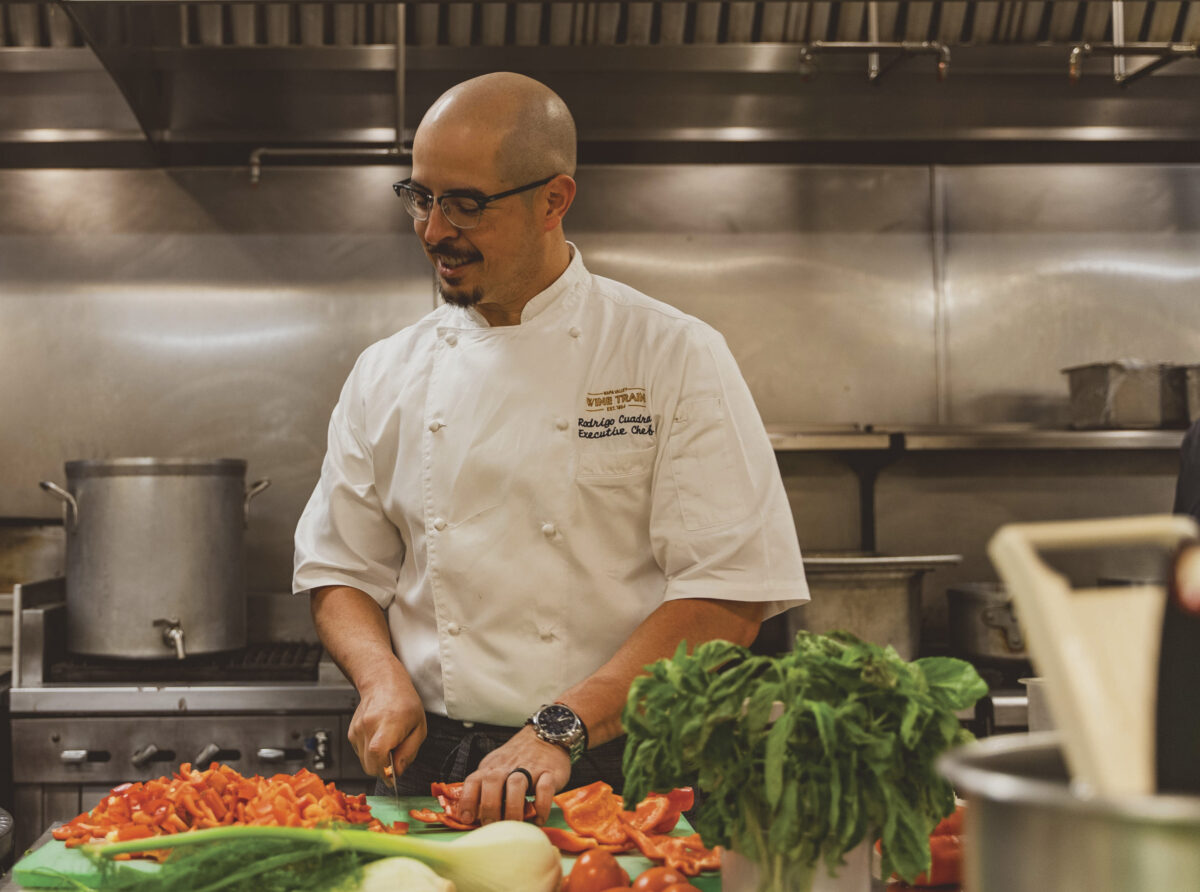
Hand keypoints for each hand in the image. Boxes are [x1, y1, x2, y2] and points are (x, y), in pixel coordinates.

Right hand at [347, 664, 426, 785]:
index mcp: (388, 723)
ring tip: (389, 743)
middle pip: (369, 765)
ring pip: (364, 762)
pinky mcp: (351, 733)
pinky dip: (370, 753)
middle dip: (383, 770)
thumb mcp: (419, 727)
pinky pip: (360, 753)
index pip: (377, 753)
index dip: (385, 770)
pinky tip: (380, 738)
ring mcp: (357, 730)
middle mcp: (368, 726)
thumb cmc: (404, 702)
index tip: (393, 776)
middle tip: (395, 759)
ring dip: (377, 761)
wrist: (382, 683)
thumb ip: (409, 752)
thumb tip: (397, 772)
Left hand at [458, 725, 570, 825]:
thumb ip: (486, 786)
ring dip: (512, 808)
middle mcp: (508, 767)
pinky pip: (545, 789)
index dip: (467, 800)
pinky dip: (541, 807)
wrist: (547, 734)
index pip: (473, 781)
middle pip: (492, 782)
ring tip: (514, 825)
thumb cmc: (518, 757)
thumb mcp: (496, 766)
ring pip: (516, 785)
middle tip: (491, 825)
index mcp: (492, 767)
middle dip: (489, 806)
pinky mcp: (550, 773)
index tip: (466, 819)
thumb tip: (473, 816)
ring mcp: (530, 769)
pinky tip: (538, 819)